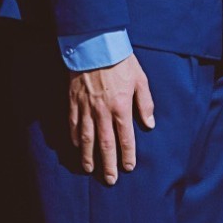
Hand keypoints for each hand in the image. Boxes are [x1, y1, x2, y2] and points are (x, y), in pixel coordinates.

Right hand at [68, 54, 154, 184]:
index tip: (128, 167)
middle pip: (105, 144)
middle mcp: (102, 111)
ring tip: (89, 170)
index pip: (125, 138)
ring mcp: (86, 107)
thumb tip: (150, 124)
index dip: (127, 155)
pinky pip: (73, 124)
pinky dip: (74, 138)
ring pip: (86, 138)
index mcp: (121, 107)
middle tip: (110, 180)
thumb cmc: (120, 60)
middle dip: (108, 164)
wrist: (94, 42)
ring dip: (88, 156)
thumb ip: (145, 103)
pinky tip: (76, 147)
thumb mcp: (140, 79)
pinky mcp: (73, 100)